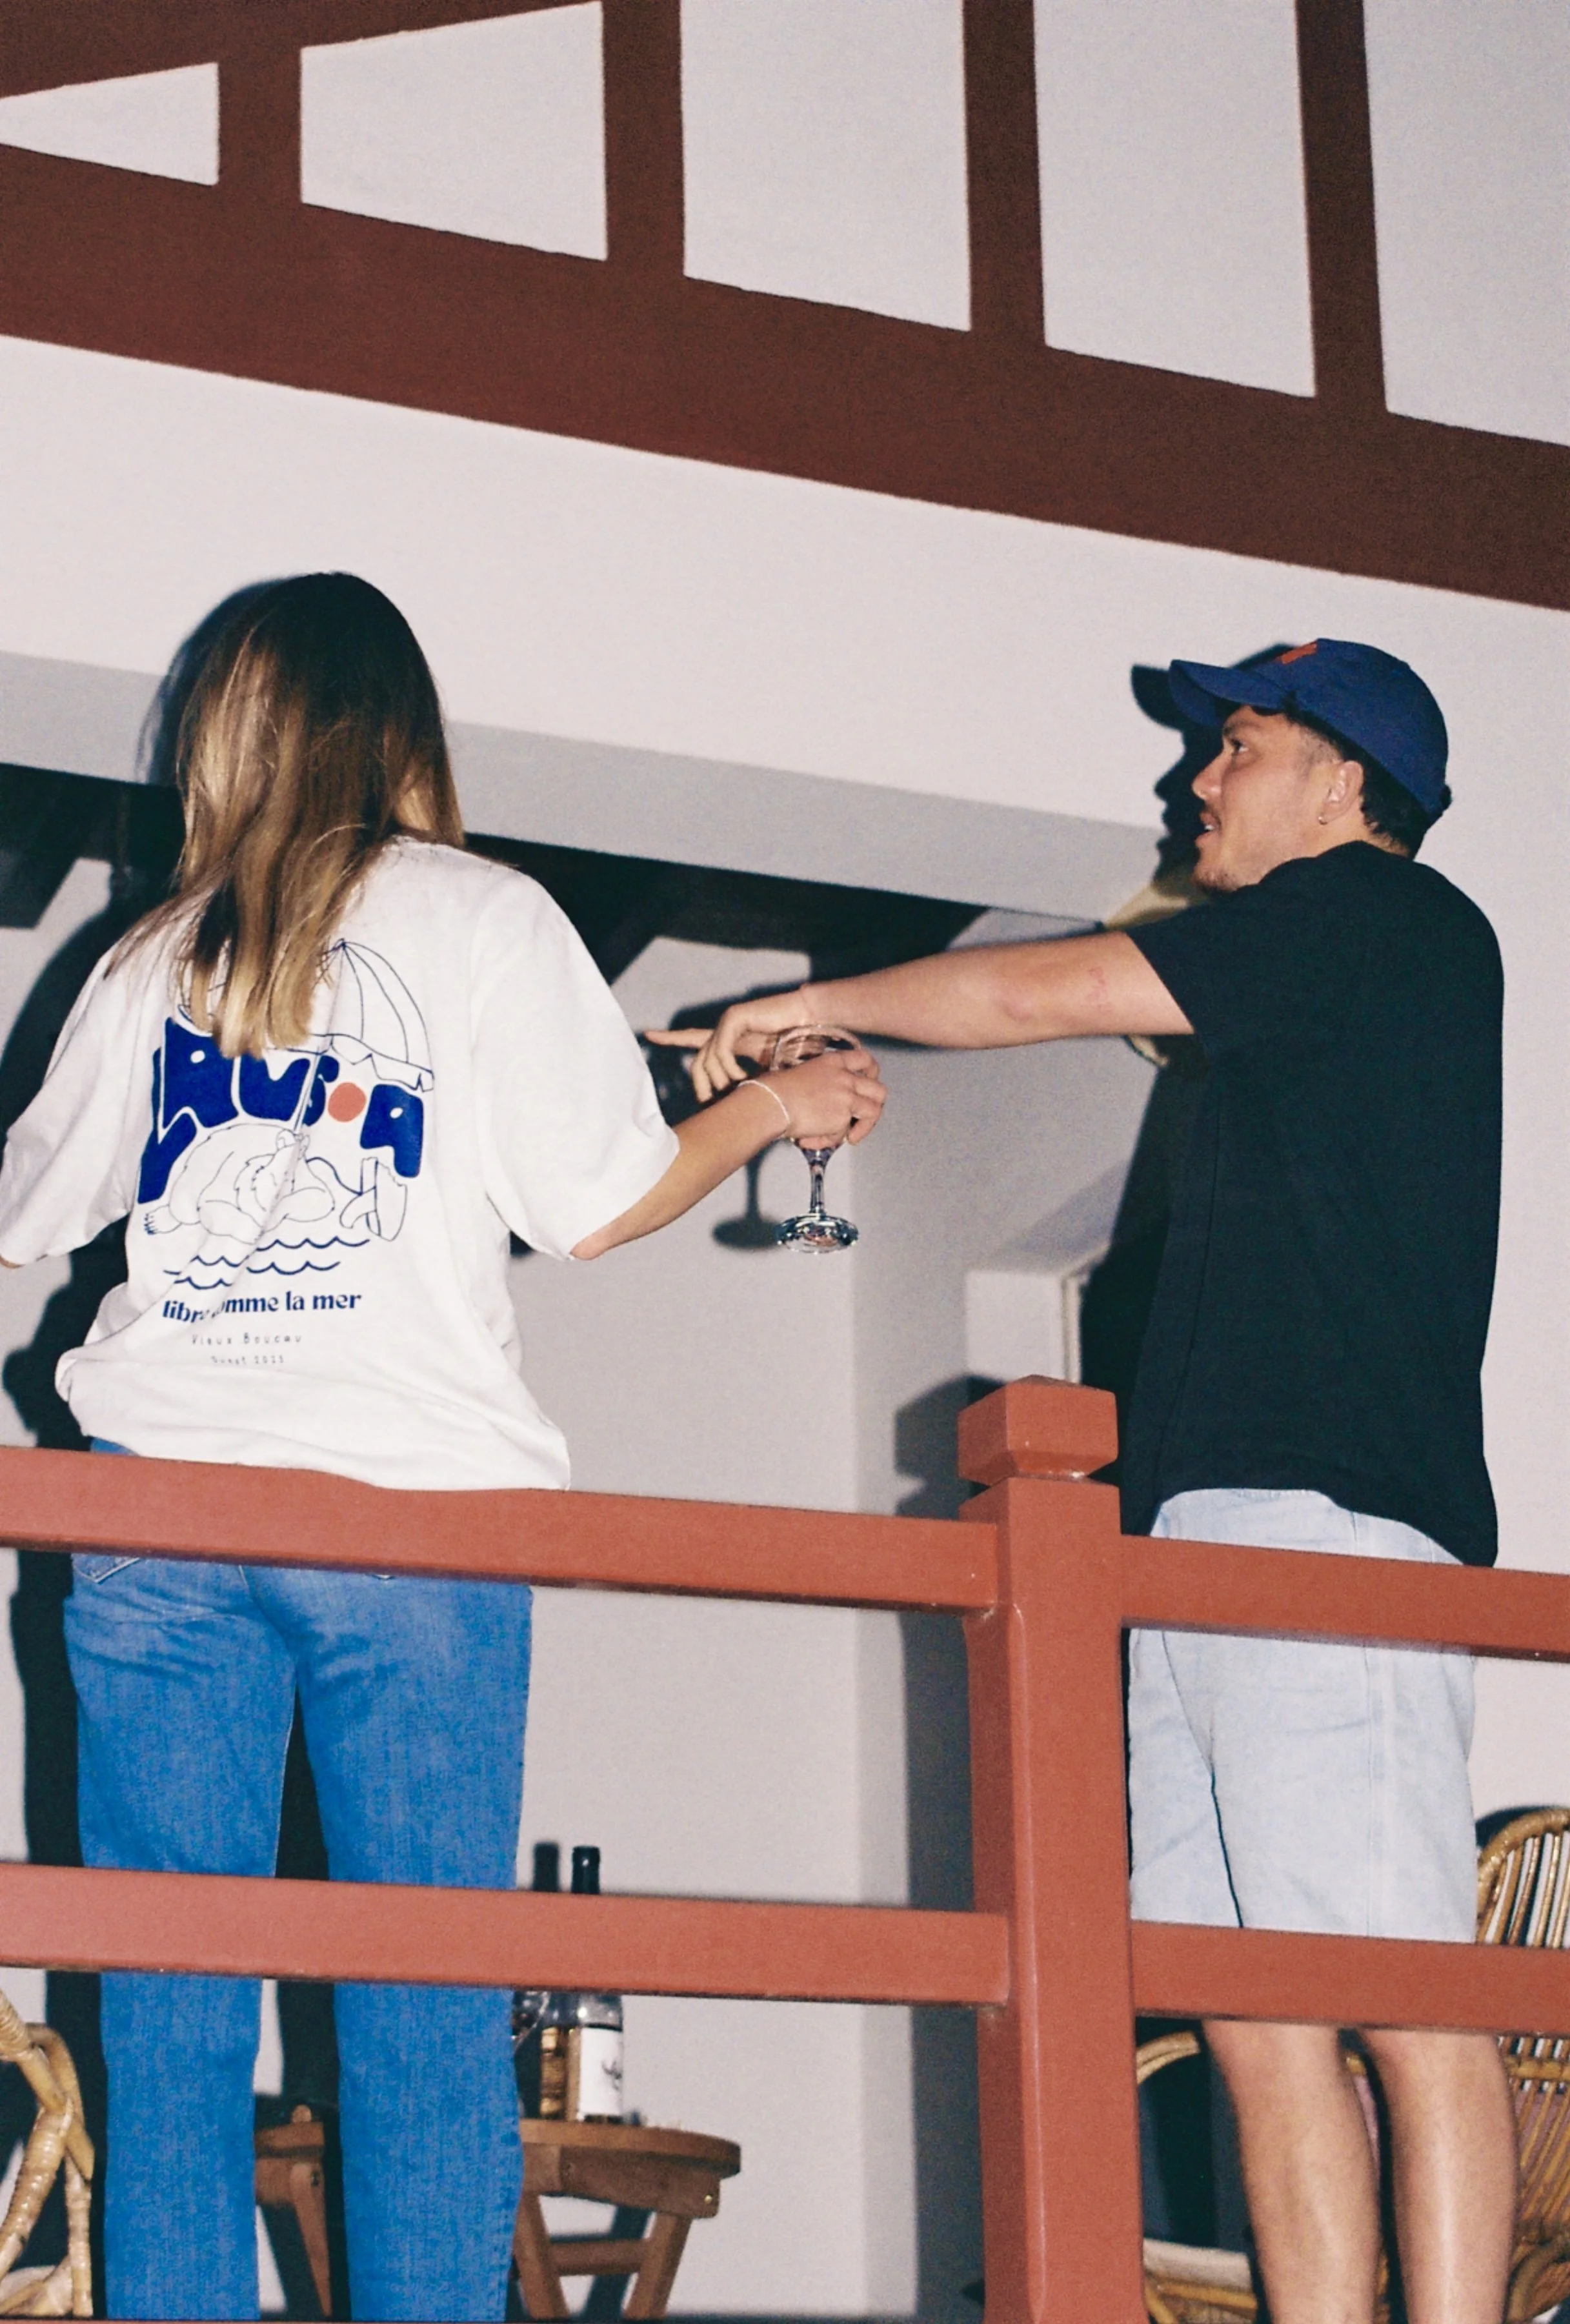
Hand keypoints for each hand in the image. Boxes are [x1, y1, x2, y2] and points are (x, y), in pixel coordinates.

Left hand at [646, 988, 814, 1101]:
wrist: (811, 1024)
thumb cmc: (795, 1048)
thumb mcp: (767, 1073)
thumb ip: (749, 1085)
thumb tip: (738, 1110)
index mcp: (729, 1041)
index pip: (693, 1039)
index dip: (671, 1037)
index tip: (649, 1034)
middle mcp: (724, 1031)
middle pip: (698, 1062)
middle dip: (702, 1087)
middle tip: (711, 1104)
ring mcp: (728, 1023)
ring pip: (708, 1060)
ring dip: (721, 1081)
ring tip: (738, 1089)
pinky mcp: (735, 1018)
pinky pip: (720, 1050)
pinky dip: (729, 1068)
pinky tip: (742, 1076)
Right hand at [752, 1047, 885, 1147]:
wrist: (772, 1101)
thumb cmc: (777, 1089)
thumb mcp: (804, 1073)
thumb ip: (823, 1083)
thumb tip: (824, 1104)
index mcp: (834, 1062)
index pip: (865, 1059)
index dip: (872, 1073)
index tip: (869, 1083)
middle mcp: (845, 1077)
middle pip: (879, 1090)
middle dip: (875, 1106)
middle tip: (864, 1117)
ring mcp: (846, 1097)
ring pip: (873, 1113)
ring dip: (862, 1129)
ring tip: (848, 1137)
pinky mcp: (842, 1118)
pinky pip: (842, 1134)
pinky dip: (828, 1141)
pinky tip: (810, 1141)